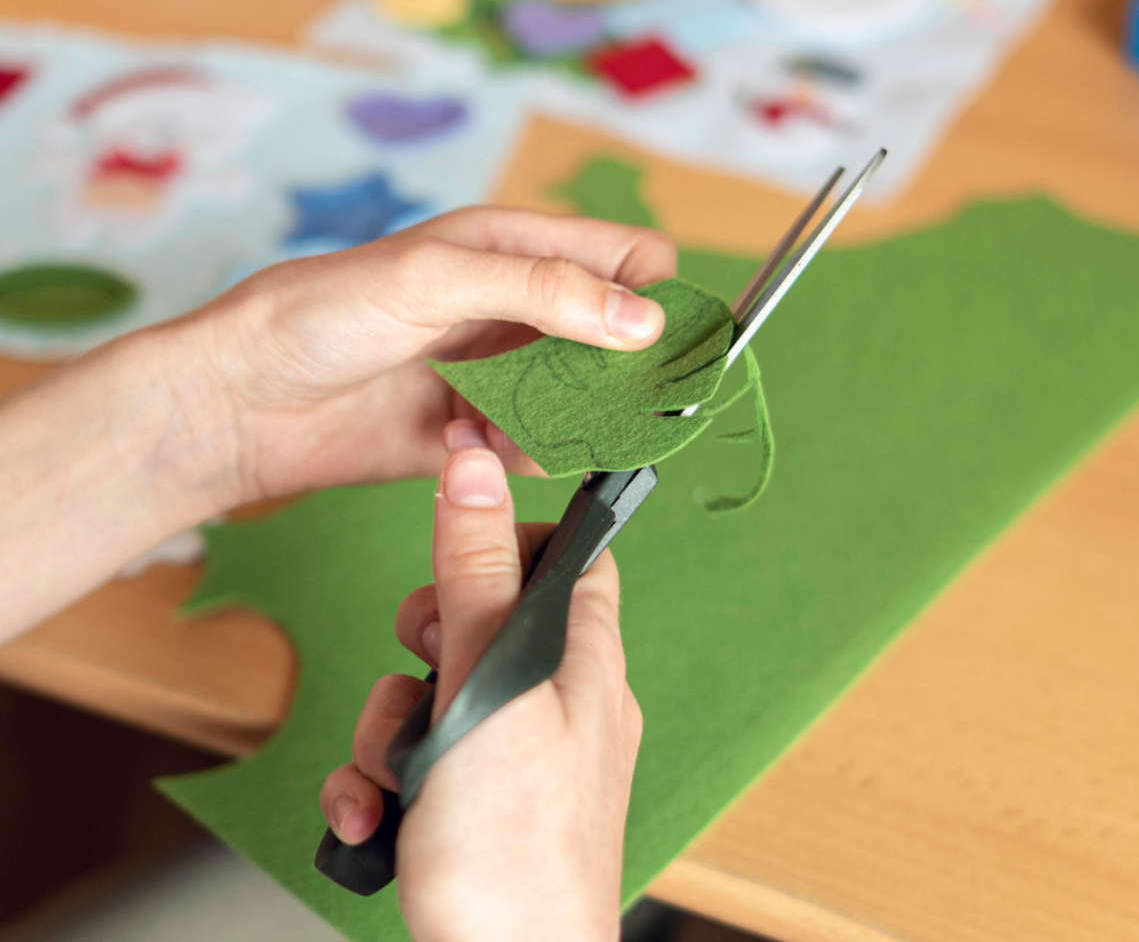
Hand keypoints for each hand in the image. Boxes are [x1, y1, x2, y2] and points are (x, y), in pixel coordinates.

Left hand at [164, 206, 675, 506]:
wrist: (237, 403)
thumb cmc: (319, 314)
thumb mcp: (436, 279)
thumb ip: (544, 292)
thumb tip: (644, 318)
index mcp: (515, 247)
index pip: (627, 258)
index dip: (658, 292)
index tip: (667, 338)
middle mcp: (517, 310)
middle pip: (618, 337)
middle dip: (630, 369)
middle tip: (620, 399)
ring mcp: (499, 375)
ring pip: (585, 400)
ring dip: (575, 418)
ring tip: (518, 420)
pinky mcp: (477, 436)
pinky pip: (539, 450)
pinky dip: (527, 456)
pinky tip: (474, 448)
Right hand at [319, 446, 641, 941]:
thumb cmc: (515, 850)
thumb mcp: (484, 692)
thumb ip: (475, 581)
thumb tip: (478, 464)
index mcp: (586, 662)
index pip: (570, 558)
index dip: (508, 544)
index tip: (456, 564)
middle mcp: (560, 703)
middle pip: (475, 624)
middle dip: (416, 653)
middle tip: (419, 684)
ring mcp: (516, 759)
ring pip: (428, 697)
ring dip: (385, 735)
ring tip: (393, 783)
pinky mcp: (473, 808)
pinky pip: (413, 764)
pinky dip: (380, 786)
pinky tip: (377, 820)